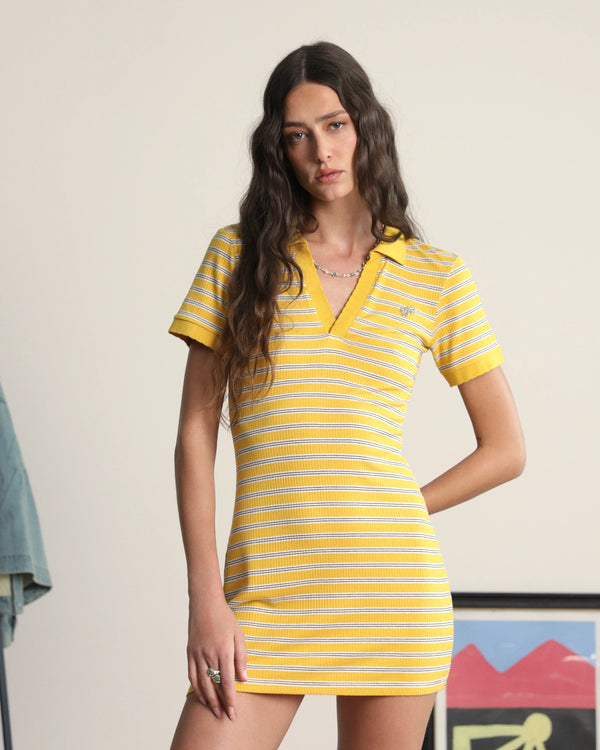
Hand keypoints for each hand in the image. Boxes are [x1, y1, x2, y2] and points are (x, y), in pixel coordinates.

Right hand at [186, 597, 247, 719]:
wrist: (205, 603)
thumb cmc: (225, 618)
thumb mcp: (239, 635)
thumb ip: (241, 658)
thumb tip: (244, 679)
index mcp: (223, 650)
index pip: (226, 681)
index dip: (230, 699)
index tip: (234, 712)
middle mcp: (209, 654)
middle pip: (213, 686)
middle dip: (220, 704)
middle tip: (226, 717)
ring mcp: (197, 654)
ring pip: (202, 683)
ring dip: (208, 700)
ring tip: (215, 712)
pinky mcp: (190, 653)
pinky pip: (192, 675)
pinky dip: (196, 688)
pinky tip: (202, 697)